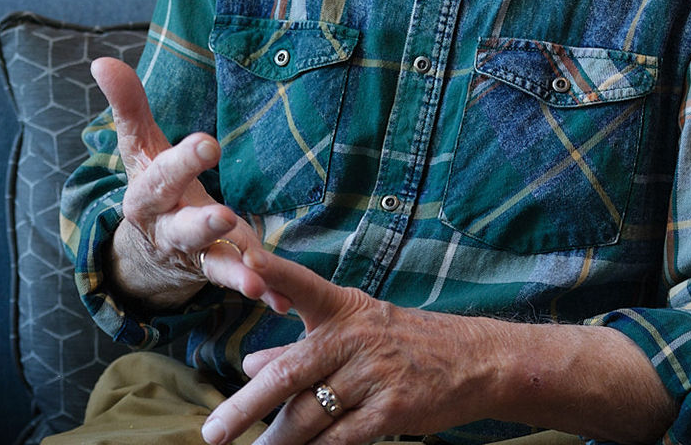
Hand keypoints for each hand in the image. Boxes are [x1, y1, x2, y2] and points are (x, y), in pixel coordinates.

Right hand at [93, 57, 288, 312]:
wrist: (150, 248)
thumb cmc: (151, 183)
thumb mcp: (139, 146)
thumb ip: (128, 105)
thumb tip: (102, 60)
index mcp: (147, 196)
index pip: (162, 177)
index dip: (183, 161)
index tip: (209, 143)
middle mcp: (167, 229)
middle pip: (184, 228)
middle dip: (203, 224)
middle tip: (225, 216)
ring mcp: (195, 255)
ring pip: (213, 262)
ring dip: (234, 271)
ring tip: (255, 281)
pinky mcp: (219, 270)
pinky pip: (240, 280)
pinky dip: (263, 289)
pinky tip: (281, 299)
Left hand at [200, 246, 498, 444]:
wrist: (477, 360)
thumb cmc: (407, 342)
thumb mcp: (356, 330)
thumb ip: (300, 348)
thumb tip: (250, 364)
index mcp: (341, 309)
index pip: (300, 283)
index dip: (273, 271)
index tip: (245, 263)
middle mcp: (354, 338)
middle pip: (290, 373)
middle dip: (246, 406)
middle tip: (214, 432)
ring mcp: (374, 375)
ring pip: (312, 413)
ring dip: (278, 440)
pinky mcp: (393, 409)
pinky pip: (343, 437)